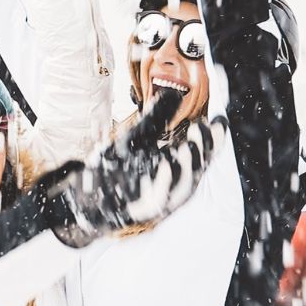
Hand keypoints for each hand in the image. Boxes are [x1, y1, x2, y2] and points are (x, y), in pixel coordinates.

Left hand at [42, 88, 226, 247]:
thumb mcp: (136, 138)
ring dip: (188, 165)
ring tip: (187, 146)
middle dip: (203, 149)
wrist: (87, 196)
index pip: (203, 154)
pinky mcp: (142, 212)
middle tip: (201, 128)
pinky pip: (159, 199)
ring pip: (183, 186)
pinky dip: (164, 182)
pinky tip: (165, 162)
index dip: (214, 139)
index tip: (219, 120)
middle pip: (198, 169)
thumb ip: (156, 118)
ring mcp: (161, 201)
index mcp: (177, 169)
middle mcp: (175, 186)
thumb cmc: (114, 167)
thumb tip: (174, 94)